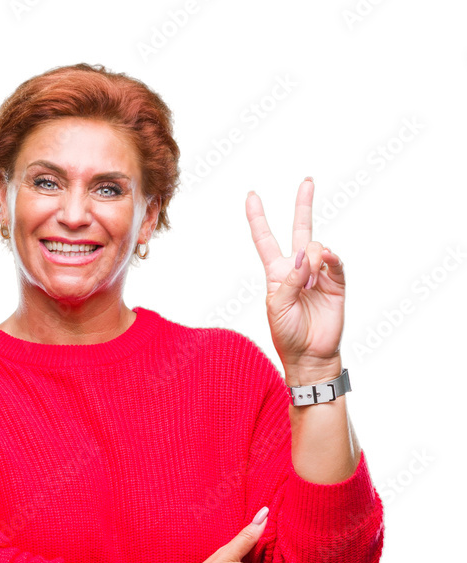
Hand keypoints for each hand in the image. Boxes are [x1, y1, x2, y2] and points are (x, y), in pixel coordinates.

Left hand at [245, 177, 344, 374]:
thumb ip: (289, 279)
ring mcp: (318, 274)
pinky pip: (335, 262)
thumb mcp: (277, 306)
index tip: (252, 195)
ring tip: (310, 279)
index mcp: (277, 273)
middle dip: (303, 205)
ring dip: (313, 256)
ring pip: (317, 247)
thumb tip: (308, 255)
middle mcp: (298, 269)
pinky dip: (330, 259)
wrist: (310, 356)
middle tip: (308, 181)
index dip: (258, 218)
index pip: (265, 240)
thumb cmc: (288, 334)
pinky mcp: (336, 283)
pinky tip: (326, 261)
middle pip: (300, 230)